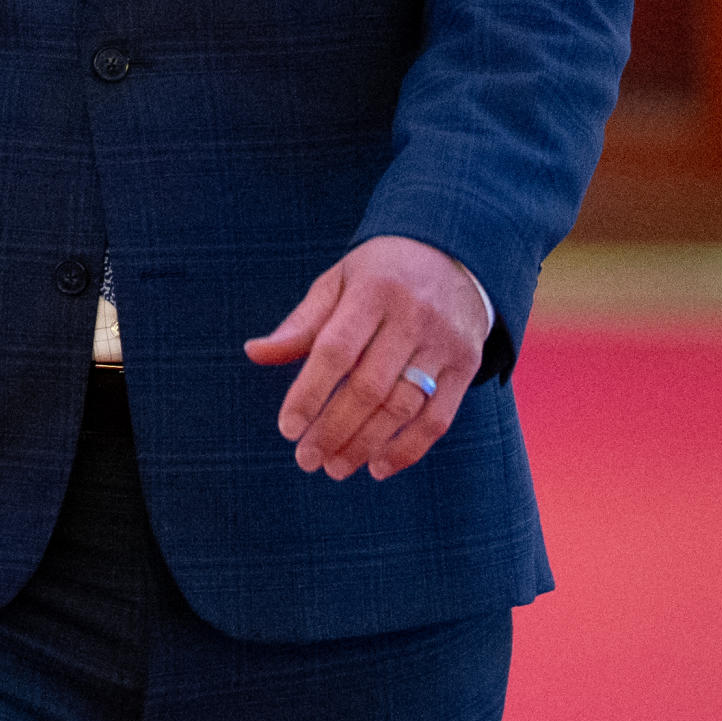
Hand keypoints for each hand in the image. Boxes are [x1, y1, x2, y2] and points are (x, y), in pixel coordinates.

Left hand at [245, 235, 490, 481]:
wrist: (453, 253)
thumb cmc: (379, 274)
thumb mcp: (338, 283)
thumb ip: (301, 324)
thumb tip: (254, 352)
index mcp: (373, 291)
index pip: (336, 350)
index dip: (309, 392)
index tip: (288, 428)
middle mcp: (413, 317)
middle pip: (369, 387)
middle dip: (334, 430)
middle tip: (307, 459)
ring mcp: (444, 343)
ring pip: (403, 408)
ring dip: (365, 445)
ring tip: (335, 467)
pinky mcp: (467, 365)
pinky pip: (438, 418)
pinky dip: (408, 449)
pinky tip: (378, 466)